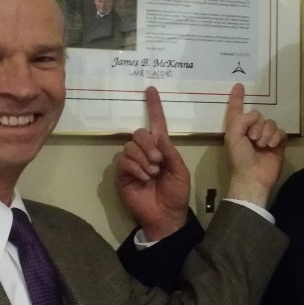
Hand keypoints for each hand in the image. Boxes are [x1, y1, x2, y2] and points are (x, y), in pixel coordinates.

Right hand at [116, 86, 190, 240]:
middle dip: (148, 145)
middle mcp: (145, 151)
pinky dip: (136, 168)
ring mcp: (133, 163)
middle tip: (158, 162)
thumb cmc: (176, 193)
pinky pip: (124, 161)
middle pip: (139, 133)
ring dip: (143, 159)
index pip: (156, 122)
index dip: (154, 106)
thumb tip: (158, 136)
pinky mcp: (123, 174)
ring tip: (153, 173)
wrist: (166, 215)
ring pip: (130, 146)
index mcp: (161, 148)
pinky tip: (144, 178)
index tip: (151, 89)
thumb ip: (170, 152)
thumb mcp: (180, 170)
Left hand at [224, 83, 285, 206]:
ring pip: (270, 122)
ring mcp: (265, 137)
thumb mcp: (233, 136)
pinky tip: (271, 145)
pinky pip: (280, 131)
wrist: (253, 177)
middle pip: (259, 115)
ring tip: (262, 145)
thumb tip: (255, 115)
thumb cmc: (239, 158)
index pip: (237, 109)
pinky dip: (276, 136)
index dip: (236, 98)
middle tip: (252, 139)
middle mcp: (251, 131)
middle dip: (256, 126)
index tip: (238, 85)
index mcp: (238, 129)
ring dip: (266, 132)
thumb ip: (240, 119)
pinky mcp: (278, 144)